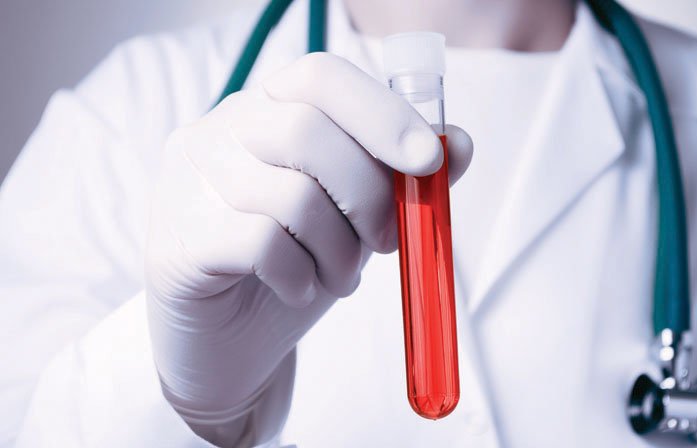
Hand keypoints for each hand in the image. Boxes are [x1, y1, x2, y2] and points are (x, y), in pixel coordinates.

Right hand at [144, 53, 472, 445]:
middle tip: (386, 243)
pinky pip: (261, 243)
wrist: (226, 345)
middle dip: (369, 196)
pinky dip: (300, 274)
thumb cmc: (293, 265)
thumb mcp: (356, 218)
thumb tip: (459, 144)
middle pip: (307, 131)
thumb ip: (401, 178)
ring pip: (292, 195)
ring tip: (342, 279)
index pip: (320, 76)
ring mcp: (188, 183)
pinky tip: (301, 289)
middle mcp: (219, 132)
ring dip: (339, 250)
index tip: (428, 161)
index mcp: (264, 111)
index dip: (382, 113)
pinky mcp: (178, 241)